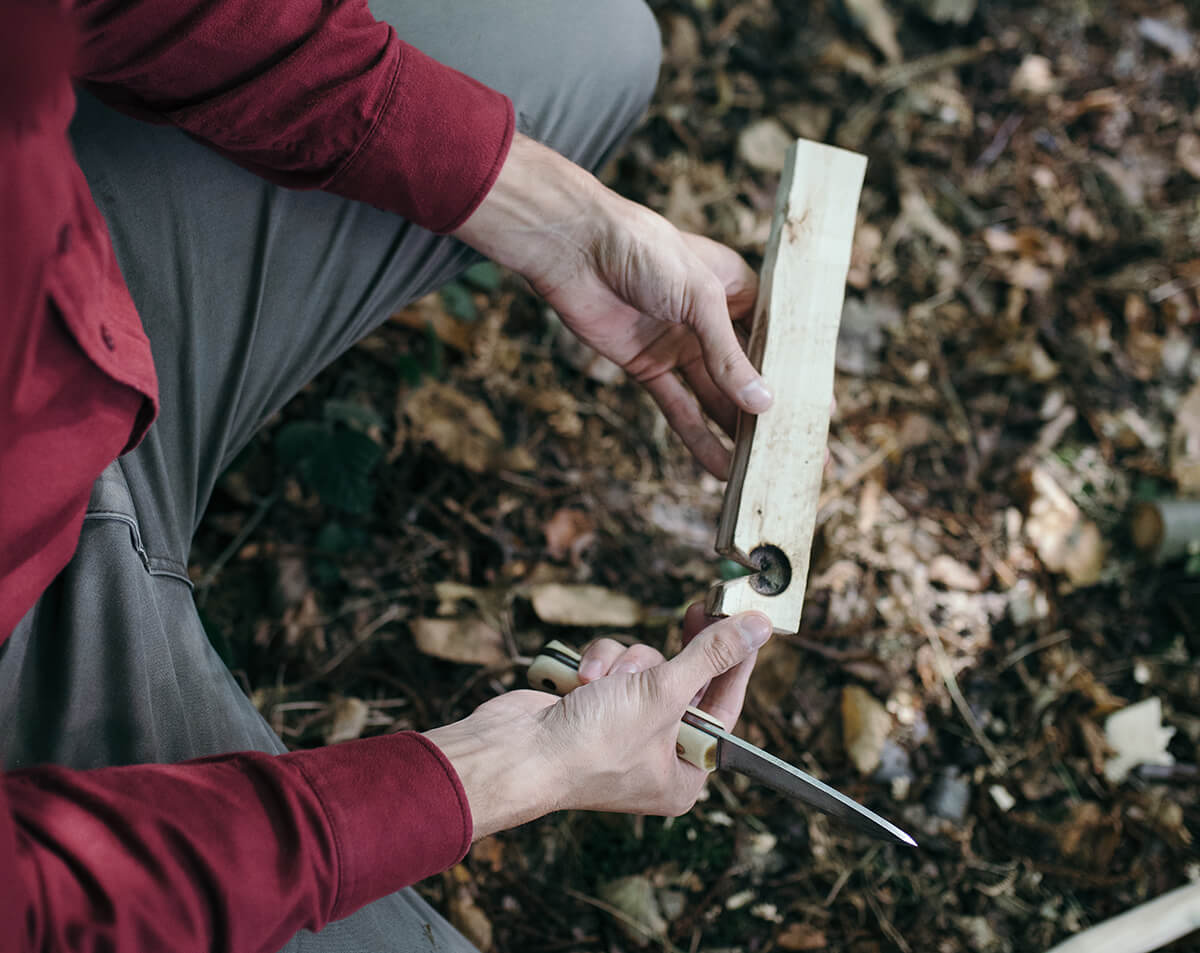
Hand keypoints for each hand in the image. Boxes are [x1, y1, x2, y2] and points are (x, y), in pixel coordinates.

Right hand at [423, 609, 770, 839]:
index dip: (735, 661)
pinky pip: (610, 666)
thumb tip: (757, 628)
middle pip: (683, 683)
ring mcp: (618, 730)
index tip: (745, 623)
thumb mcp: (664, 693)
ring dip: (626, 664)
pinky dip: (596, 665)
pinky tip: (579, 680)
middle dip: (671, 658)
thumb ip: (711, 656)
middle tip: (700, 610)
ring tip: (606, 681)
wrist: (514, 753)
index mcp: (683, 773)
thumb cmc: (590, 744)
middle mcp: (654, 756)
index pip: (724, 707)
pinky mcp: (589, 707)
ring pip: (643, 666)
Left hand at [452, 134, 771, 478]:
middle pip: (747, 374)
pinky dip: (697, 437)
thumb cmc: (644, 252)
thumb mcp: (699, 300)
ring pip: (714, 397)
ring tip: (763, 469)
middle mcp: (710, 320)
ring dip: (736, 431)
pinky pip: (678, 407)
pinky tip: (720, 467)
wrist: (575, 250)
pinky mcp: (647, 366)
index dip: (796, 375)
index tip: (820, 412)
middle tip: (796, 451)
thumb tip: (762, 403)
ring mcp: (679, 345)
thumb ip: (729, 355)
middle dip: (769, 411)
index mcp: (735, 290)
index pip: (776, 340)